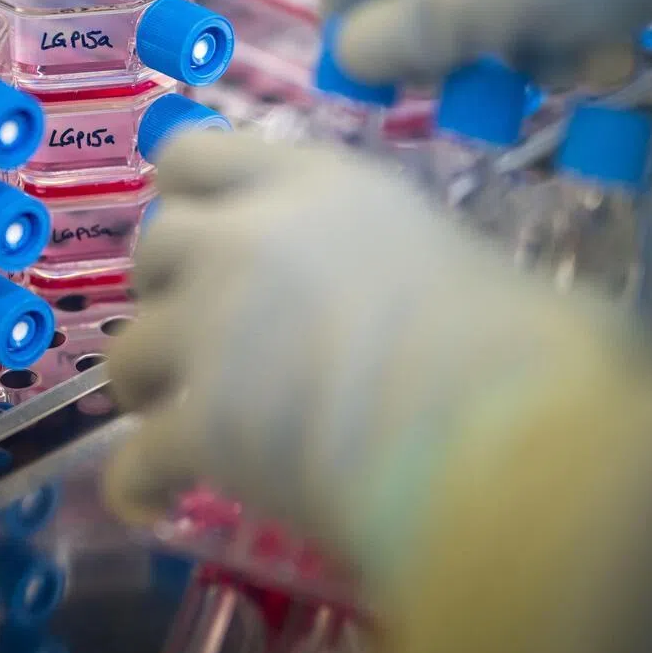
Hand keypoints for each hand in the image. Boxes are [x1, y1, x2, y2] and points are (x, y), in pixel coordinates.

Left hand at [103, 130, 638, 578]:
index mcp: (315, 185)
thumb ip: (411, 260)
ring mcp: (211, 331)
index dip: (187, 193)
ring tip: (172, 416)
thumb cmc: (524, 344)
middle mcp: (244, 242)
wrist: (500, 437)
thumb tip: (437, 304)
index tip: (202, 230)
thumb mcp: (465, 261)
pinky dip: (138, 481)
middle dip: (166, 288)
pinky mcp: (200, 424)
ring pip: (127, 349)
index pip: (198, 152)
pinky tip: (152, 500)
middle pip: (154, 246)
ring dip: (145, 381)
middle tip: (200, 328)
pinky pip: (135, 458)